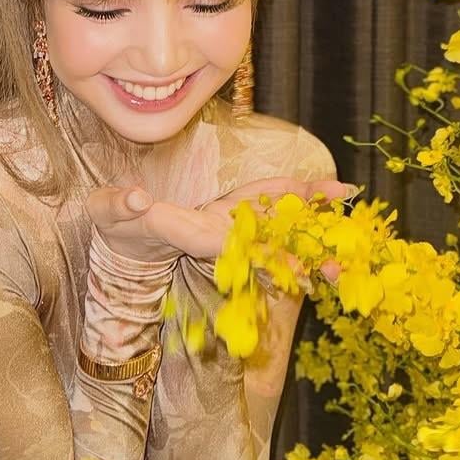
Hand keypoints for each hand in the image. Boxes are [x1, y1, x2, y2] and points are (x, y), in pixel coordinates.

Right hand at [87, 176, 357, 265]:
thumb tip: (136, 199)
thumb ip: (121, 206)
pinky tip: (330, 190)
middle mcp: (220, 234)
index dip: (265, 253)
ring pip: (277, 223)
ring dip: (314, 221)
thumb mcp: (111, 212)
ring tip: (349, 211)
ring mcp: (229, 223)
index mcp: (193, 235)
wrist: (125, 233)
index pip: (231, 245)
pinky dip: (300, 196)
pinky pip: (272, 202)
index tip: (300, 269)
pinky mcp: (234, 212)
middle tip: (341, 268)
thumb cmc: (117, 223)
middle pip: (267, 246)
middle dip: (303, 255)